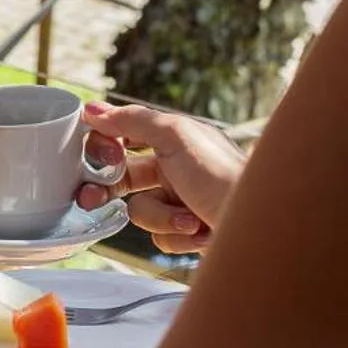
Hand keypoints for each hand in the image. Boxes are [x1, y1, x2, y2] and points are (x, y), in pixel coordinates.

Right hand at [76, 100, 244, 253]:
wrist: (259, 227)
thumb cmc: (224, 177)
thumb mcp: (177, 137)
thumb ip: (133, 120)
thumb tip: (93, 109)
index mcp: (175, 139)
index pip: (124, 136)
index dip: (104, 146)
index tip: (93, 156)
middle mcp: (176, 168)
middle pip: (123, 177)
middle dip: (106, 189)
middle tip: (89, 198)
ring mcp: (180, 202)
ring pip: (139, 212)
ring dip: (161, 218)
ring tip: (189, 219)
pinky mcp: (184, 233)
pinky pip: (158, 239)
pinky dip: (175, 236)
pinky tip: (199, 233)